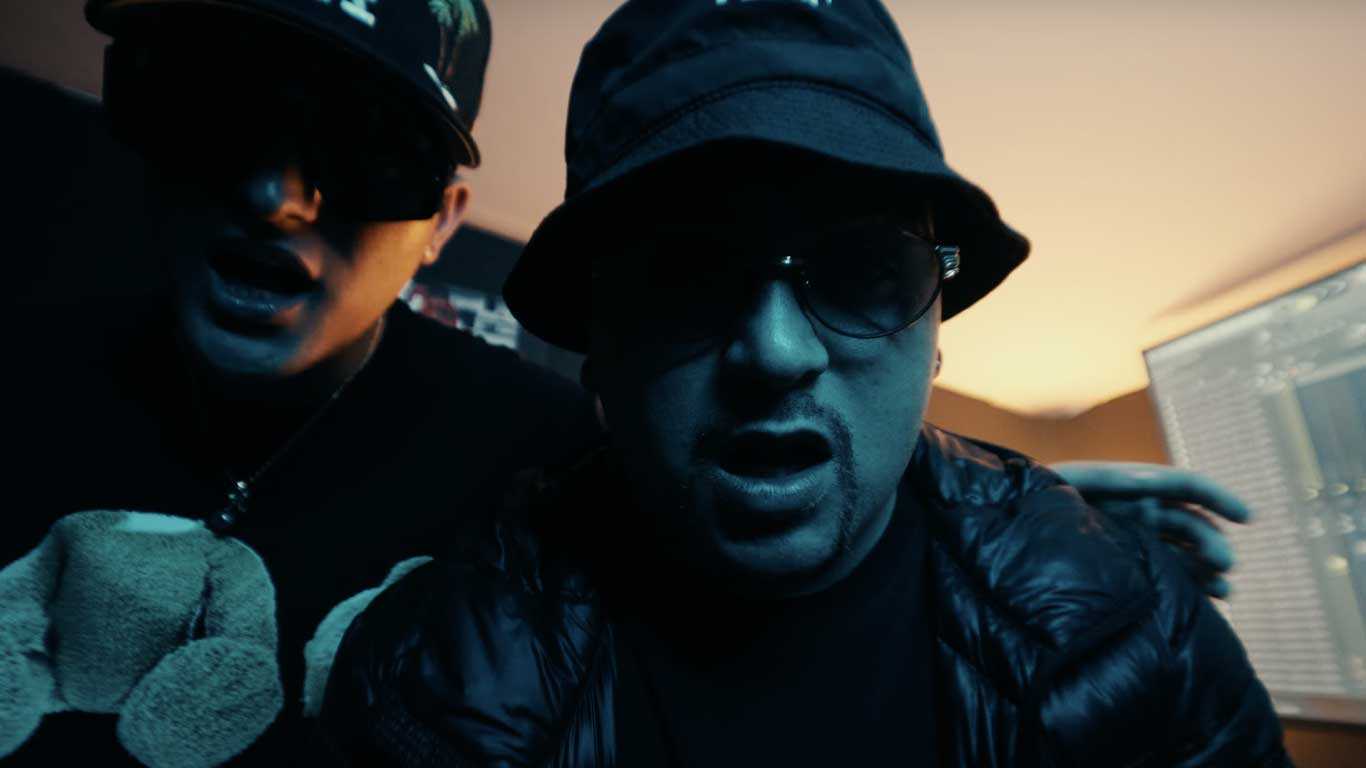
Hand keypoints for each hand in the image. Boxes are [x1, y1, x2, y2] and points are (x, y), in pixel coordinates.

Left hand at [1051, 461, 1250, 598]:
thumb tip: (1147, 484)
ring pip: (1184, 550)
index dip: (1217, 498)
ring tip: (1226, 589)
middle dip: (1212, 542)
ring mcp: (1136, 535)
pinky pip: (1168, 569)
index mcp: (1132, 484)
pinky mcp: (1130, 559)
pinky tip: (1211, 598)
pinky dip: (1190, 582)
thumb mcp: (1071, 483)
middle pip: (1189, 523)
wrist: (1016, 521)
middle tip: (1227, 565)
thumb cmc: (1040, 494)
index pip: (1185, 486)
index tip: (1247, 516)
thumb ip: (1108, 482)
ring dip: (1208, 567)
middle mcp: (1140, 508)